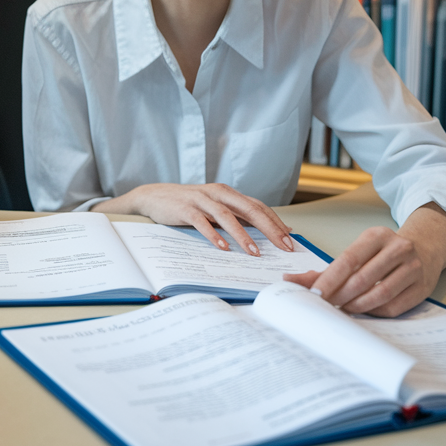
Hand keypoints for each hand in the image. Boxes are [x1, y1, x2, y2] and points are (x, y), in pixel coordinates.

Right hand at [91, 182, 293, 254]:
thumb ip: (236, 215)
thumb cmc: (188, 205)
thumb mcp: (214, 207)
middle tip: (283, 246)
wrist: (154, 196)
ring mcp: (201, 200)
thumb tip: (266, 230)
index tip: (290, 239)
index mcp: (228, 192)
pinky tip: (223, 248)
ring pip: (227, 216)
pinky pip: (201, 222)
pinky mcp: (185, 209)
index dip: (275, 221)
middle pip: (249, 209)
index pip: (258, 206)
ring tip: (254, 252)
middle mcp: (217, 192)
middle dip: (269, 228)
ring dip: (242, 235)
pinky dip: (213, 235)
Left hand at [282, 202, 445, 316]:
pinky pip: (393, 306)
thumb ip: (325, 269)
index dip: (329, 280)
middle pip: (362, 279)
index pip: (348, 259)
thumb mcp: (357, 252)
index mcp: (377, 235)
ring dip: (356, 306)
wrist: (424, 248)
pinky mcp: (422, 286)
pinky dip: (374, 312)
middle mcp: (398, 248)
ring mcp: (413, 267)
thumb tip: (289, 281)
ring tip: (342, 310)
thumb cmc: (381, 253)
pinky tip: (363, 312)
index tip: (313, 296)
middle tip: (325, 307)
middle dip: (340, 296)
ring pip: (379, 294)